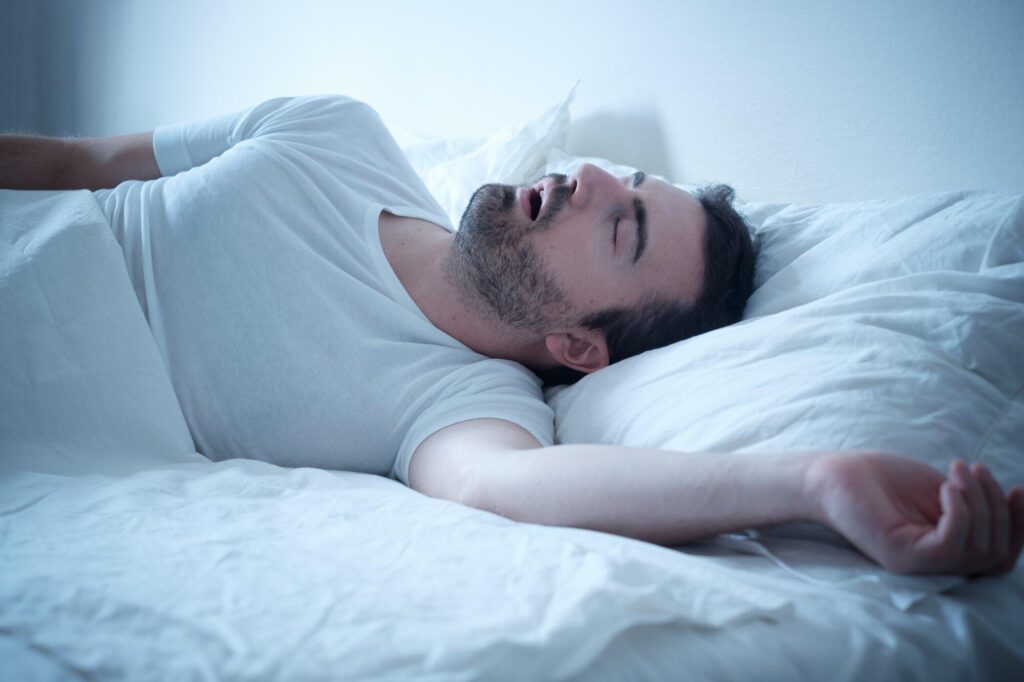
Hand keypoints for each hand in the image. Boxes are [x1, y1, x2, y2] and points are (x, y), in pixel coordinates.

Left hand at [805, 450, 1023, 574]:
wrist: (833, 474)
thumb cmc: (882, 480)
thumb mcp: (943, 491)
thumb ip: (975, 506)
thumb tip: (1016, 502)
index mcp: (946, 553)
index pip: (1001, 555)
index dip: (1020, 525)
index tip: (1019, 488)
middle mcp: (934, 567)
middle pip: (996, 553)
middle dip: (997, 507)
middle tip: (973, 469)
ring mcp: (917, 565)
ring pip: (979, 549)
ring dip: (979, 502)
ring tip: (957, 471)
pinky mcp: (901, 557)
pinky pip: (951, 544)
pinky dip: (960, 512)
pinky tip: (947, 487)